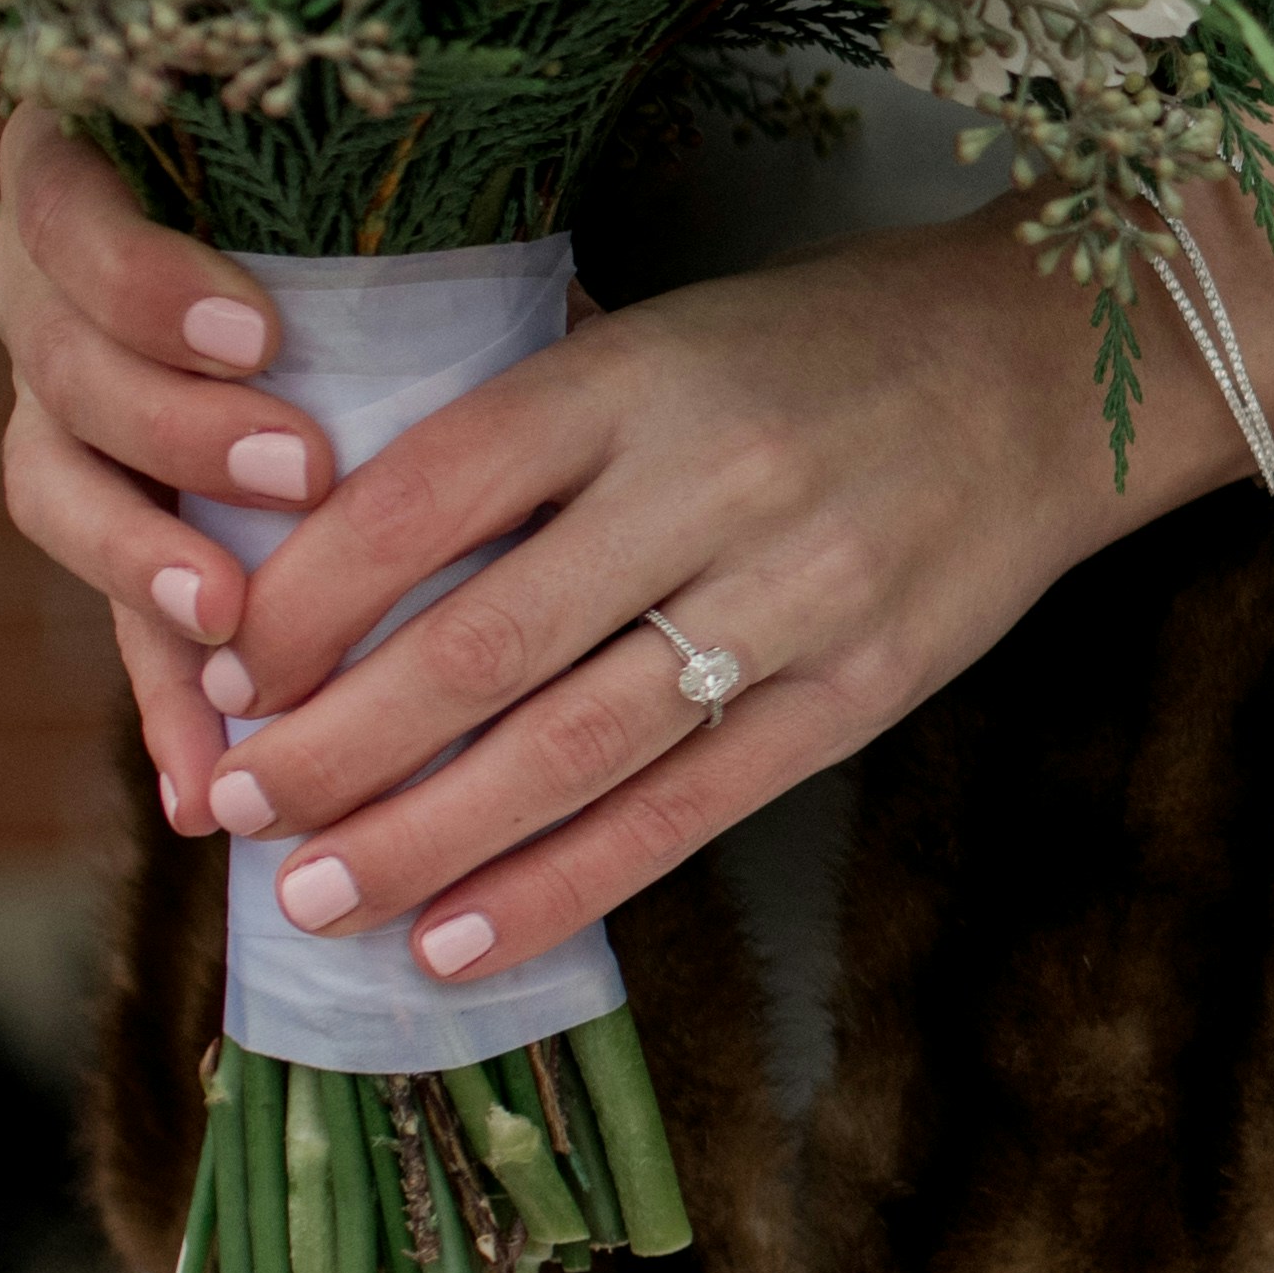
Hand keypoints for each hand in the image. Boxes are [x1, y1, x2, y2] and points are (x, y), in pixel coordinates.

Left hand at [0, 110, 1151, 985]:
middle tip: (237, 810)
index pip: (426, 495)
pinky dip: (564, 888)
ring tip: (315, 899)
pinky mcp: (856, 695)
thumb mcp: (659, 329)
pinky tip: (462, 942)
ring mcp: (793, 601)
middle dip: (336, 747)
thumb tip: (320, 534)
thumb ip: (520, 423)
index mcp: (632, 376)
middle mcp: (707, 487)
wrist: (1050, 366)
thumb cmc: (817, 347)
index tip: (223, 669)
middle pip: (481, 647)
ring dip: (426, 841)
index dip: (306, 599)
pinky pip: (686, 813)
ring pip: (573, 752)